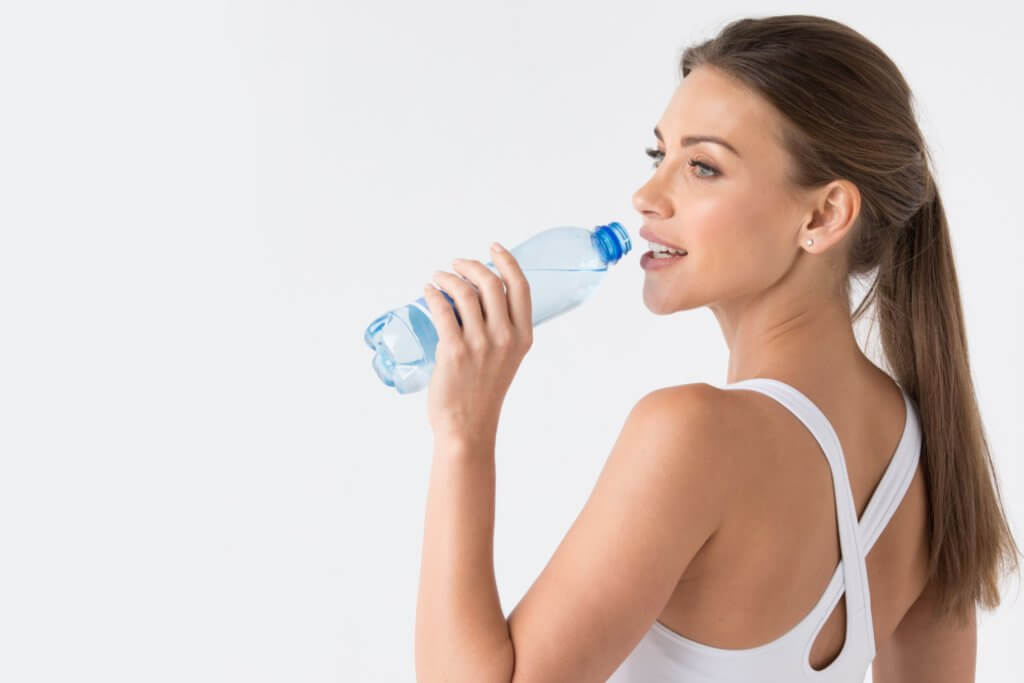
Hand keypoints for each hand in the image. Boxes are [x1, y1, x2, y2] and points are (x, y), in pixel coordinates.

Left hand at [421, 243, 532, 444]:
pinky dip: (433, 294)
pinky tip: (428, 292)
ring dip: (448, 277)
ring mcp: (480, 344)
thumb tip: (479, 295)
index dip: (507, 261)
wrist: (468, 426)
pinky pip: (442, 309)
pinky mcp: (454, 351)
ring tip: (437, 278)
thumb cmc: (484, 391)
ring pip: (464, 292)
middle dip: (470, 265)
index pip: (520, 287)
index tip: (493, 247)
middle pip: (490, 283)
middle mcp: (505, 337)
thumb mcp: (507, 358)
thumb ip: (502, 329)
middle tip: (454, 264)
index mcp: (523, 337)